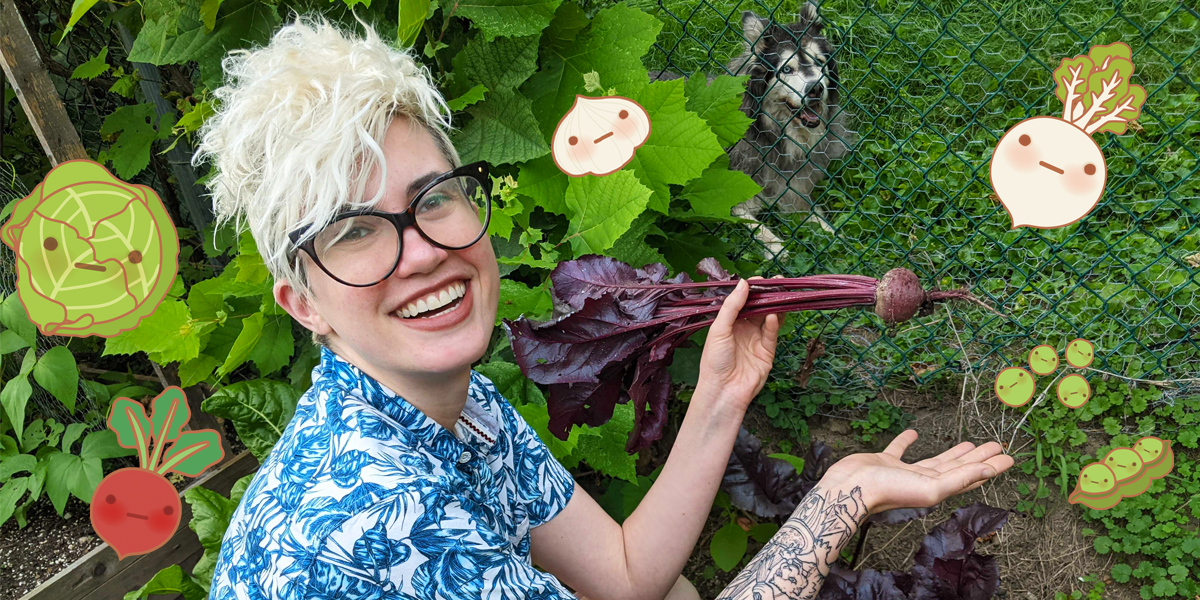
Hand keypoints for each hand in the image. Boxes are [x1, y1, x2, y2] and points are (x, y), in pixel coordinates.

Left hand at [695, 276, 784, 411]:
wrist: (723, 391)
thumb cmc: (714, 361)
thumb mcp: (719, 329)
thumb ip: (732, 306)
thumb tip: (744, 282)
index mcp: (729, 323)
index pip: (743, 301)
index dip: (751, 290)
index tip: (760, 280)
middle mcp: (744, 329)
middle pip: (758, 308)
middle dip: (767, 295)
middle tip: (776, 283)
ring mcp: (756, 340)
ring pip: (769, 318)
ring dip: (775, 306)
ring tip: (780, 295)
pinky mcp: (767, 351)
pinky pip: (772, 334)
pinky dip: (774, 324)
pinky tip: (774, 315)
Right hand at [819, 430, 1014, 513]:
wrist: (850, 488)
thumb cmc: (887, 491)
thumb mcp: (930, 486)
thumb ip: (960, 479)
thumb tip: (988, 471)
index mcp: (938, 488)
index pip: (972, 476)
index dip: (992, 467)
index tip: (1008, 458)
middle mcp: (925, 480)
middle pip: (959, 467)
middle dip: (979, 457)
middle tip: (997, 445)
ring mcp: (905, 471)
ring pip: (936, 459)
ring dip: (954, 452)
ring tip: (969, 442)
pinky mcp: (885, 461)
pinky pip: (900, 449)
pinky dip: (908, 440)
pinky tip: (914, 433)